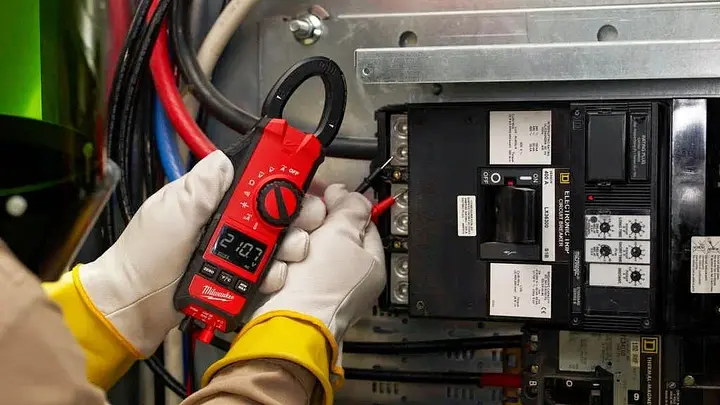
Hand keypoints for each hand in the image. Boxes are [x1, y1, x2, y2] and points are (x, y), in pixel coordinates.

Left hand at [78, 150, 326, 356]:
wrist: (133, 307)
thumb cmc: (143, 257)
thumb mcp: (171, 213)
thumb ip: (200, 187)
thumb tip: (225, 159)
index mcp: (215, 198)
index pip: (258, 179)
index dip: (284, 179)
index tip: (302, 185)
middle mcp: (231, 222)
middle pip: (280, 212)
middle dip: (296, 218)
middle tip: (299, 228)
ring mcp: (237, 252)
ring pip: (281, 244)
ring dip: (289, 249)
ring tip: (281, 258)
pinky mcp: (241, 279)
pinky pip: (270, 274)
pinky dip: (276, 277)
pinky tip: (269, 279)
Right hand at [245, 184, 385, 379]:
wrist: (285, 321)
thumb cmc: (322, 287)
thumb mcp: (344, 235)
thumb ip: (351, 208)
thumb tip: (352, 194)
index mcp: (368, 264)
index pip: (360, 222)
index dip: (343, 206)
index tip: (327, 195)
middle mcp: (343, 274)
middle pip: (326, 229)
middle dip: (313, 225)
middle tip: (310, 230)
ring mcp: (314, 281)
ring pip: (299, 240)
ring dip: (292, 243)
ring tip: (294, 257)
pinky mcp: (288, 286)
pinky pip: (281, 259)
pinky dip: (279, 262)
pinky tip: (282, 271)